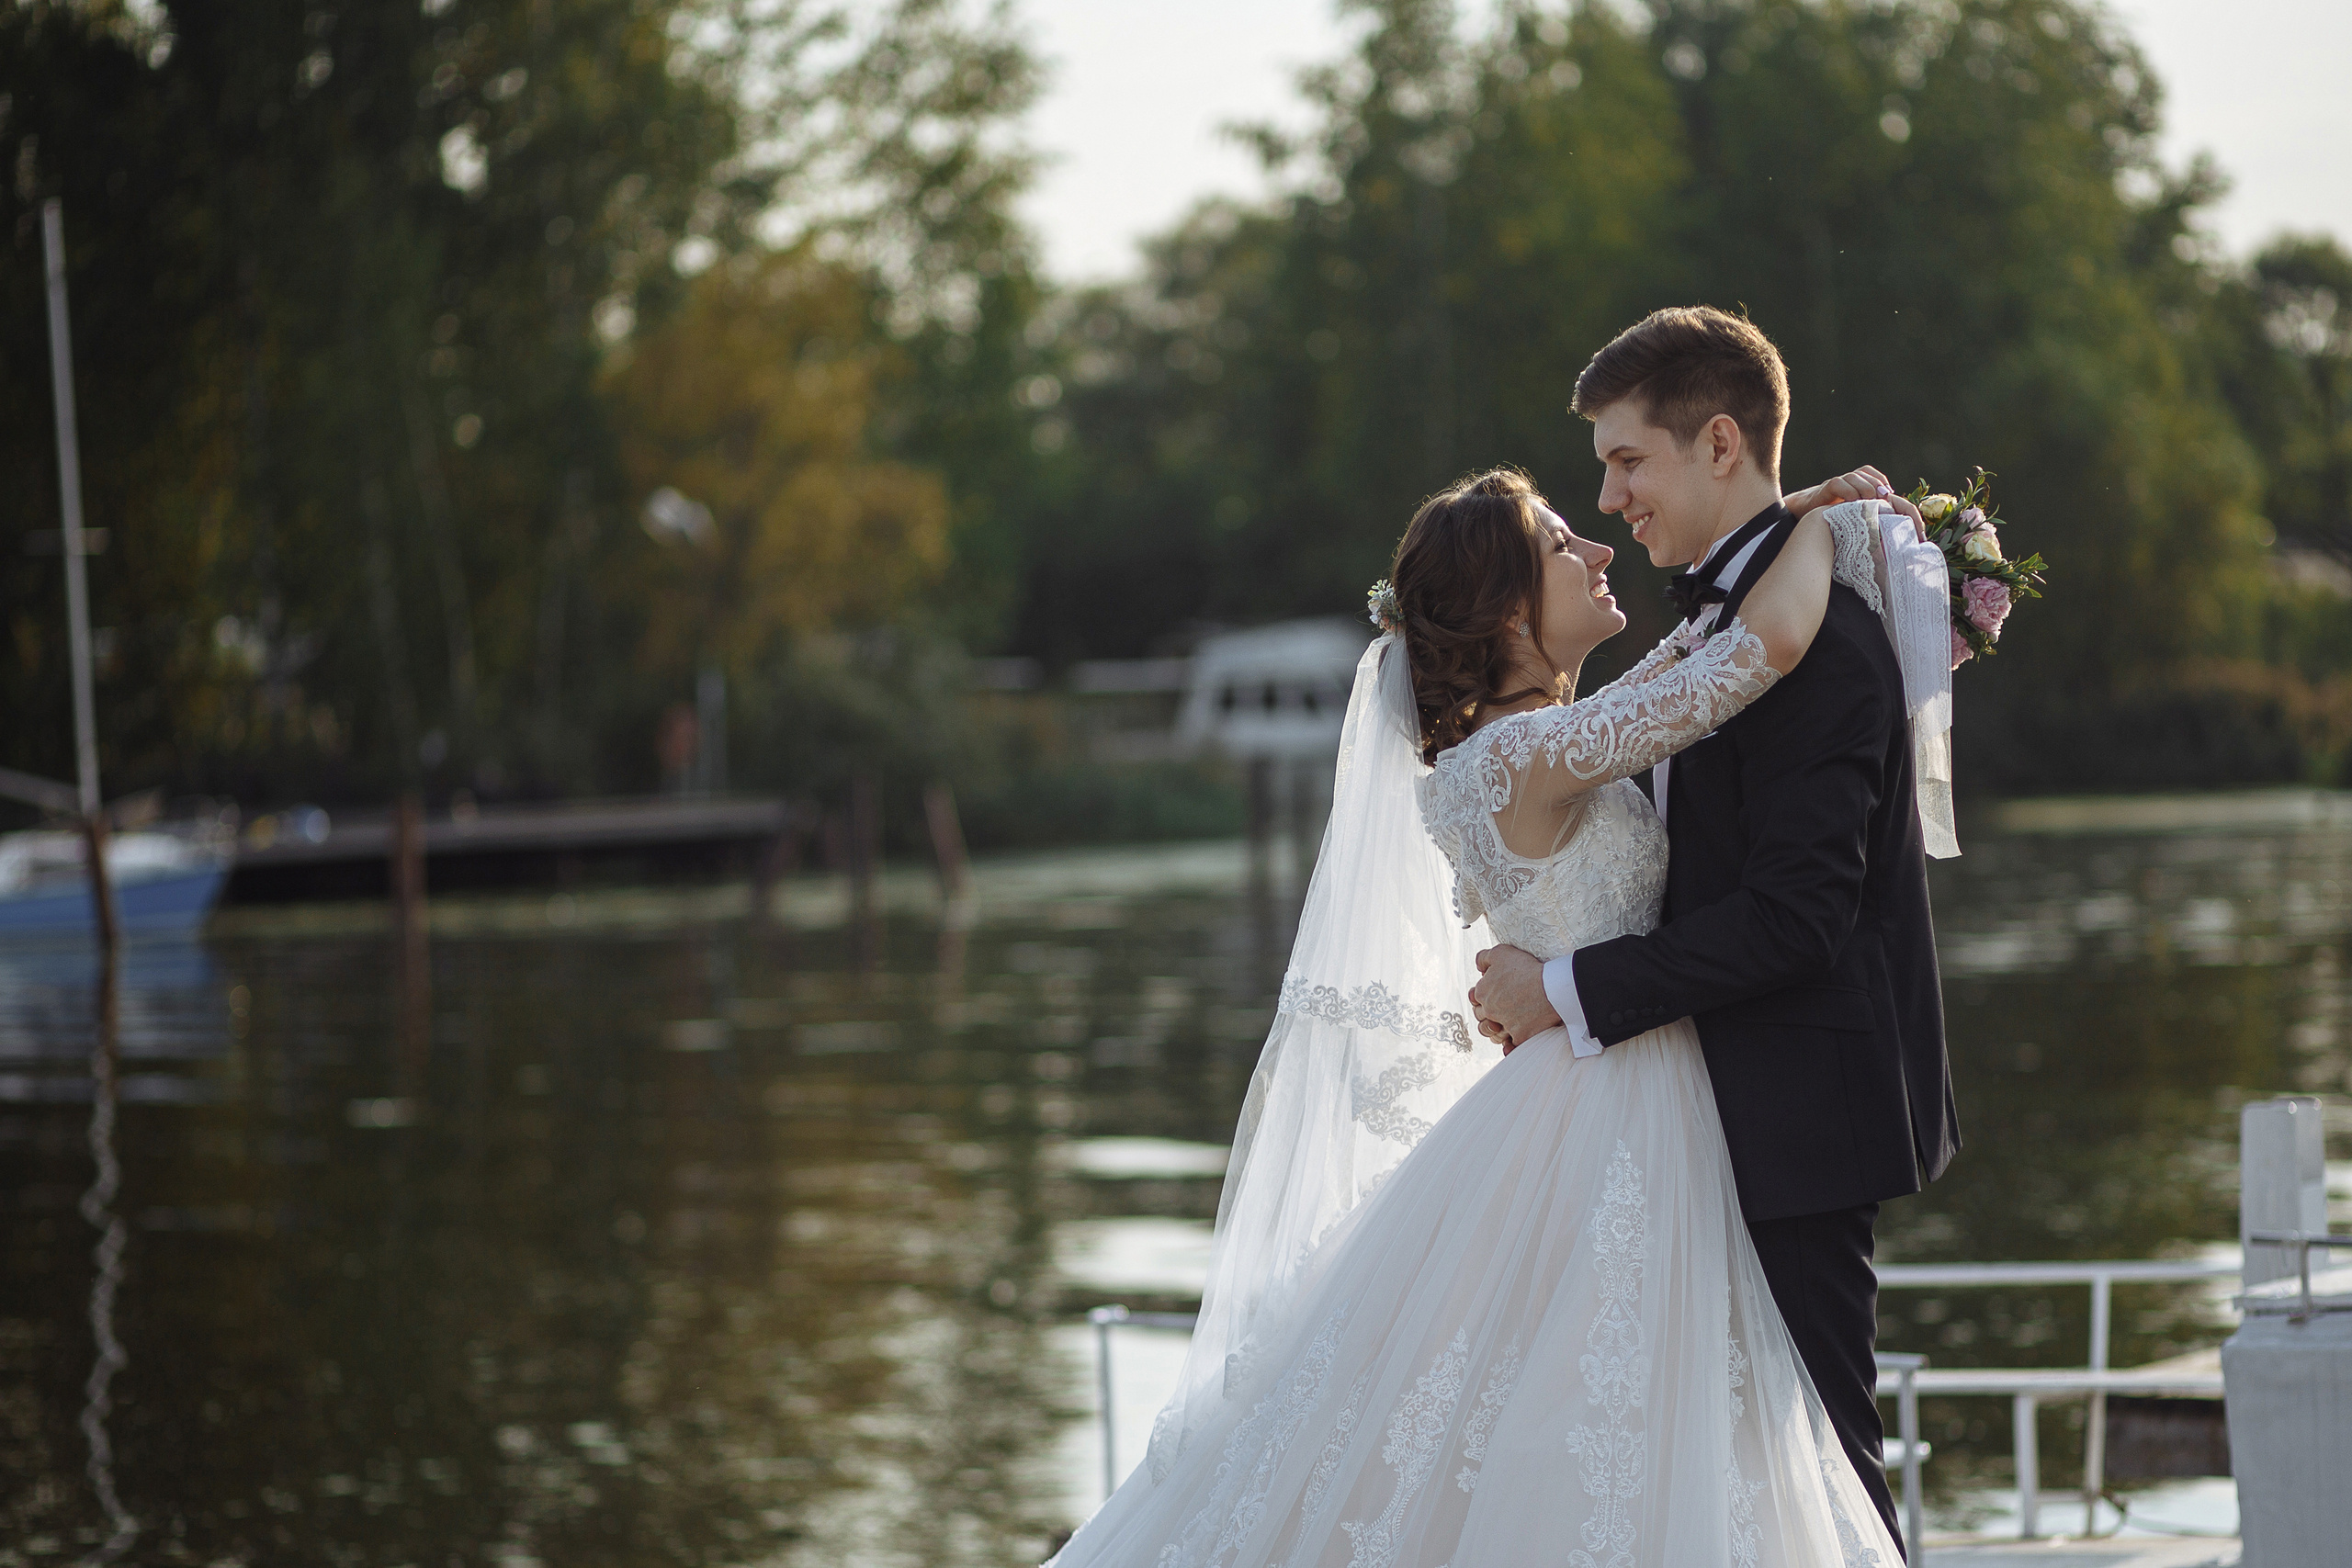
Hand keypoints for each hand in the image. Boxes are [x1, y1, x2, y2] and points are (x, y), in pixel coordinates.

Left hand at [1470, 945, 1560, 1055]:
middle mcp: (1490, 1011)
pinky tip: (1511, 1044)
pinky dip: (1509, 1047)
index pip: (1474, 997)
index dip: (1482, 996)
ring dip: (1495, 1031)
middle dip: (1488, 1014)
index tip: (1493, 994)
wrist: (1551, 986)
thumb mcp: (1501, 953)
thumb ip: (1484, 958)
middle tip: (1500, 1009)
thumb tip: (1478, 966)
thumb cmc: (1527, 968)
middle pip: (1482, 1017)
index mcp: (1482, 992)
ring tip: (1504, 1026)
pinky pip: (1510, 1047)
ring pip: (1492, 1033)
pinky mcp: (1520, 1036)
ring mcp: (1505, 1025)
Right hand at [1787, 466, 1925, 540]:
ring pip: (1853, 477)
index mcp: (1853, 483)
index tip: (1889, 494)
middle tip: (1883, 499)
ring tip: (1870, 501)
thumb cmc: (1831, 518)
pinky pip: (1837, 484)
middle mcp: (1844, 481)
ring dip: (1864, 487)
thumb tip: (1886, 523)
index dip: (1880, 480)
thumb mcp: (1851, 514)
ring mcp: (1834, 484)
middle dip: (1875, 484)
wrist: (1803, 513)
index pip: (1869, 472)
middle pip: (1864, 473)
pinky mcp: (1824, 490)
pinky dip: (1848, 491)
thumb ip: (1865, 513)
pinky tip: (1853, 503)